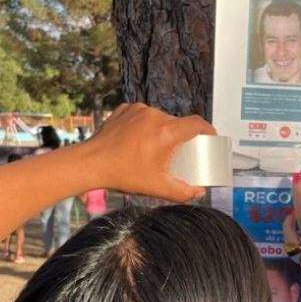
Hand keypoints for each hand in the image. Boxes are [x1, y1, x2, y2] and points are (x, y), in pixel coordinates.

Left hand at [85, 103, 215, 202]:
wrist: (90, 163)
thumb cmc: (124, 175)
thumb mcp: (157, 188)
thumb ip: (183, 192)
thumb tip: (199, 192)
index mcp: (167, 132)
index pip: (197, 124)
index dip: (207, 130)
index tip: (210, 138)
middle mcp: (155, 116)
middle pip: (177, 123)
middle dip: (180, 136)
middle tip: (176, 153)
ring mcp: (138, 110)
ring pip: (159, 119)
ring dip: (160, 130)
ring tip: (153, 148)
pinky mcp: (124, 109)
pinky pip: (142, 115)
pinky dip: (144, 125)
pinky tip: (137, 139)